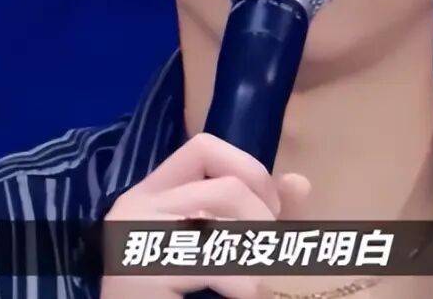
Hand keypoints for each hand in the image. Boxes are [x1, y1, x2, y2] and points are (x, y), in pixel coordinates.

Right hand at [99, 132, 310, 298]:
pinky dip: (243, 281)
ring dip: (257, 254)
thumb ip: (261, 218)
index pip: (203, 148)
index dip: (248, 171)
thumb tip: (300, 182)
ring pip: (221, 222)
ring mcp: (132, 236)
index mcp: (152, 196)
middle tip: (270, 261)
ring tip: (260, 283)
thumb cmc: (183, 298)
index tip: (270, 214)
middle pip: (225, 187)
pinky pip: (212, 259)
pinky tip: (246, 296)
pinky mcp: (140, 269)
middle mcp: (136, 206)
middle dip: (264, 223)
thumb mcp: (227, 252)